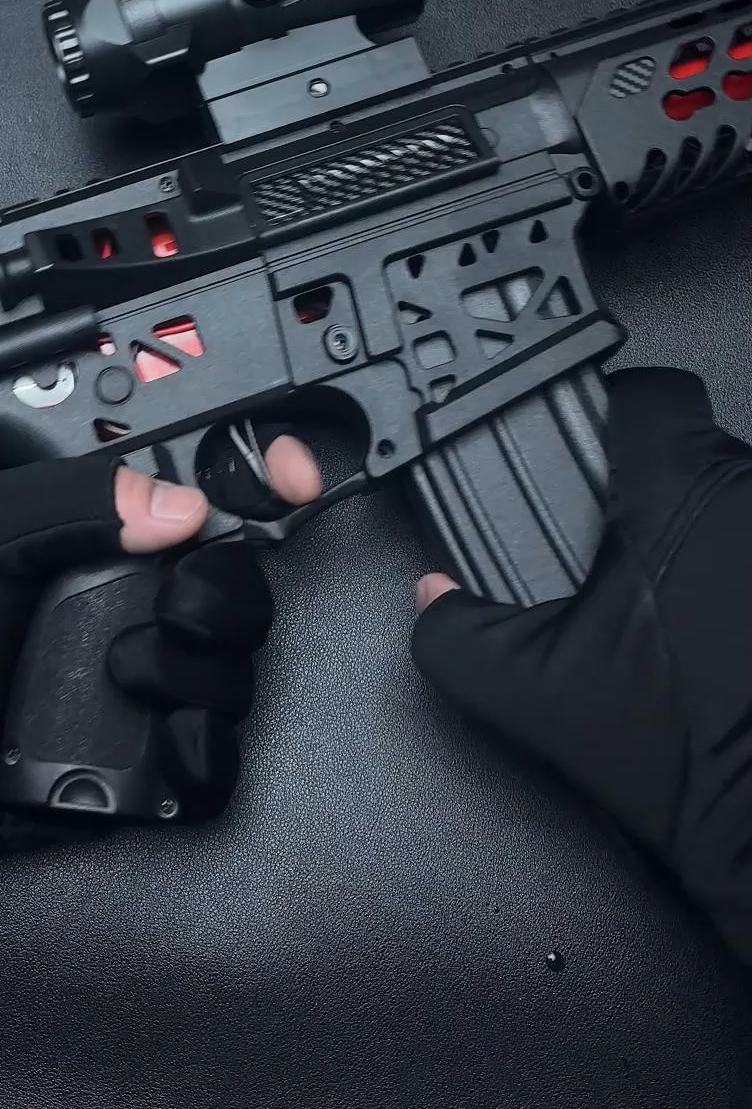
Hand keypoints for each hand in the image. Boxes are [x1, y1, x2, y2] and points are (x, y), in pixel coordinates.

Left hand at [0, 442, 319, 934]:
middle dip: (222, 594)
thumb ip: (83, 496)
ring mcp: (143, 693)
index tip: (298, 476)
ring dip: (194, 673)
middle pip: (243, 591)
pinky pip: (215, 762)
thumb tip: (184, 508)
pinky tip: (151, 735)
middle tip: (167, 602)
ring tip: (124, 676)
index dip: (267, 482)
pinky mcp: (144, 771)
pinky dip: (199, 750)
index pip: (210, 502)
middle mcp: (133, 610)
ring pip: (237, 676)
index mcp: (105, 540)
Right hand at [411, 369, 751, 962]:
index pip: (654, 394)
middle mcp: (749, 495)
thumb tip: (432, 601)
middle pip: (697, 451)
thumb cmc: (690, 756)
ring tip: (677, 604)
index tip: (596, 450)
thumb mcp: (539, 695)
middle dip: (657, 491)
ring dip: (711, 535)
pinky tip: (722, 634)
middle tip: (623, 553)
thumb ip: (460, 635)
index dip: (615, 415)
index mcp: (679, 489)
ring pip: (739, 504)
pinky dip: (739, 574)